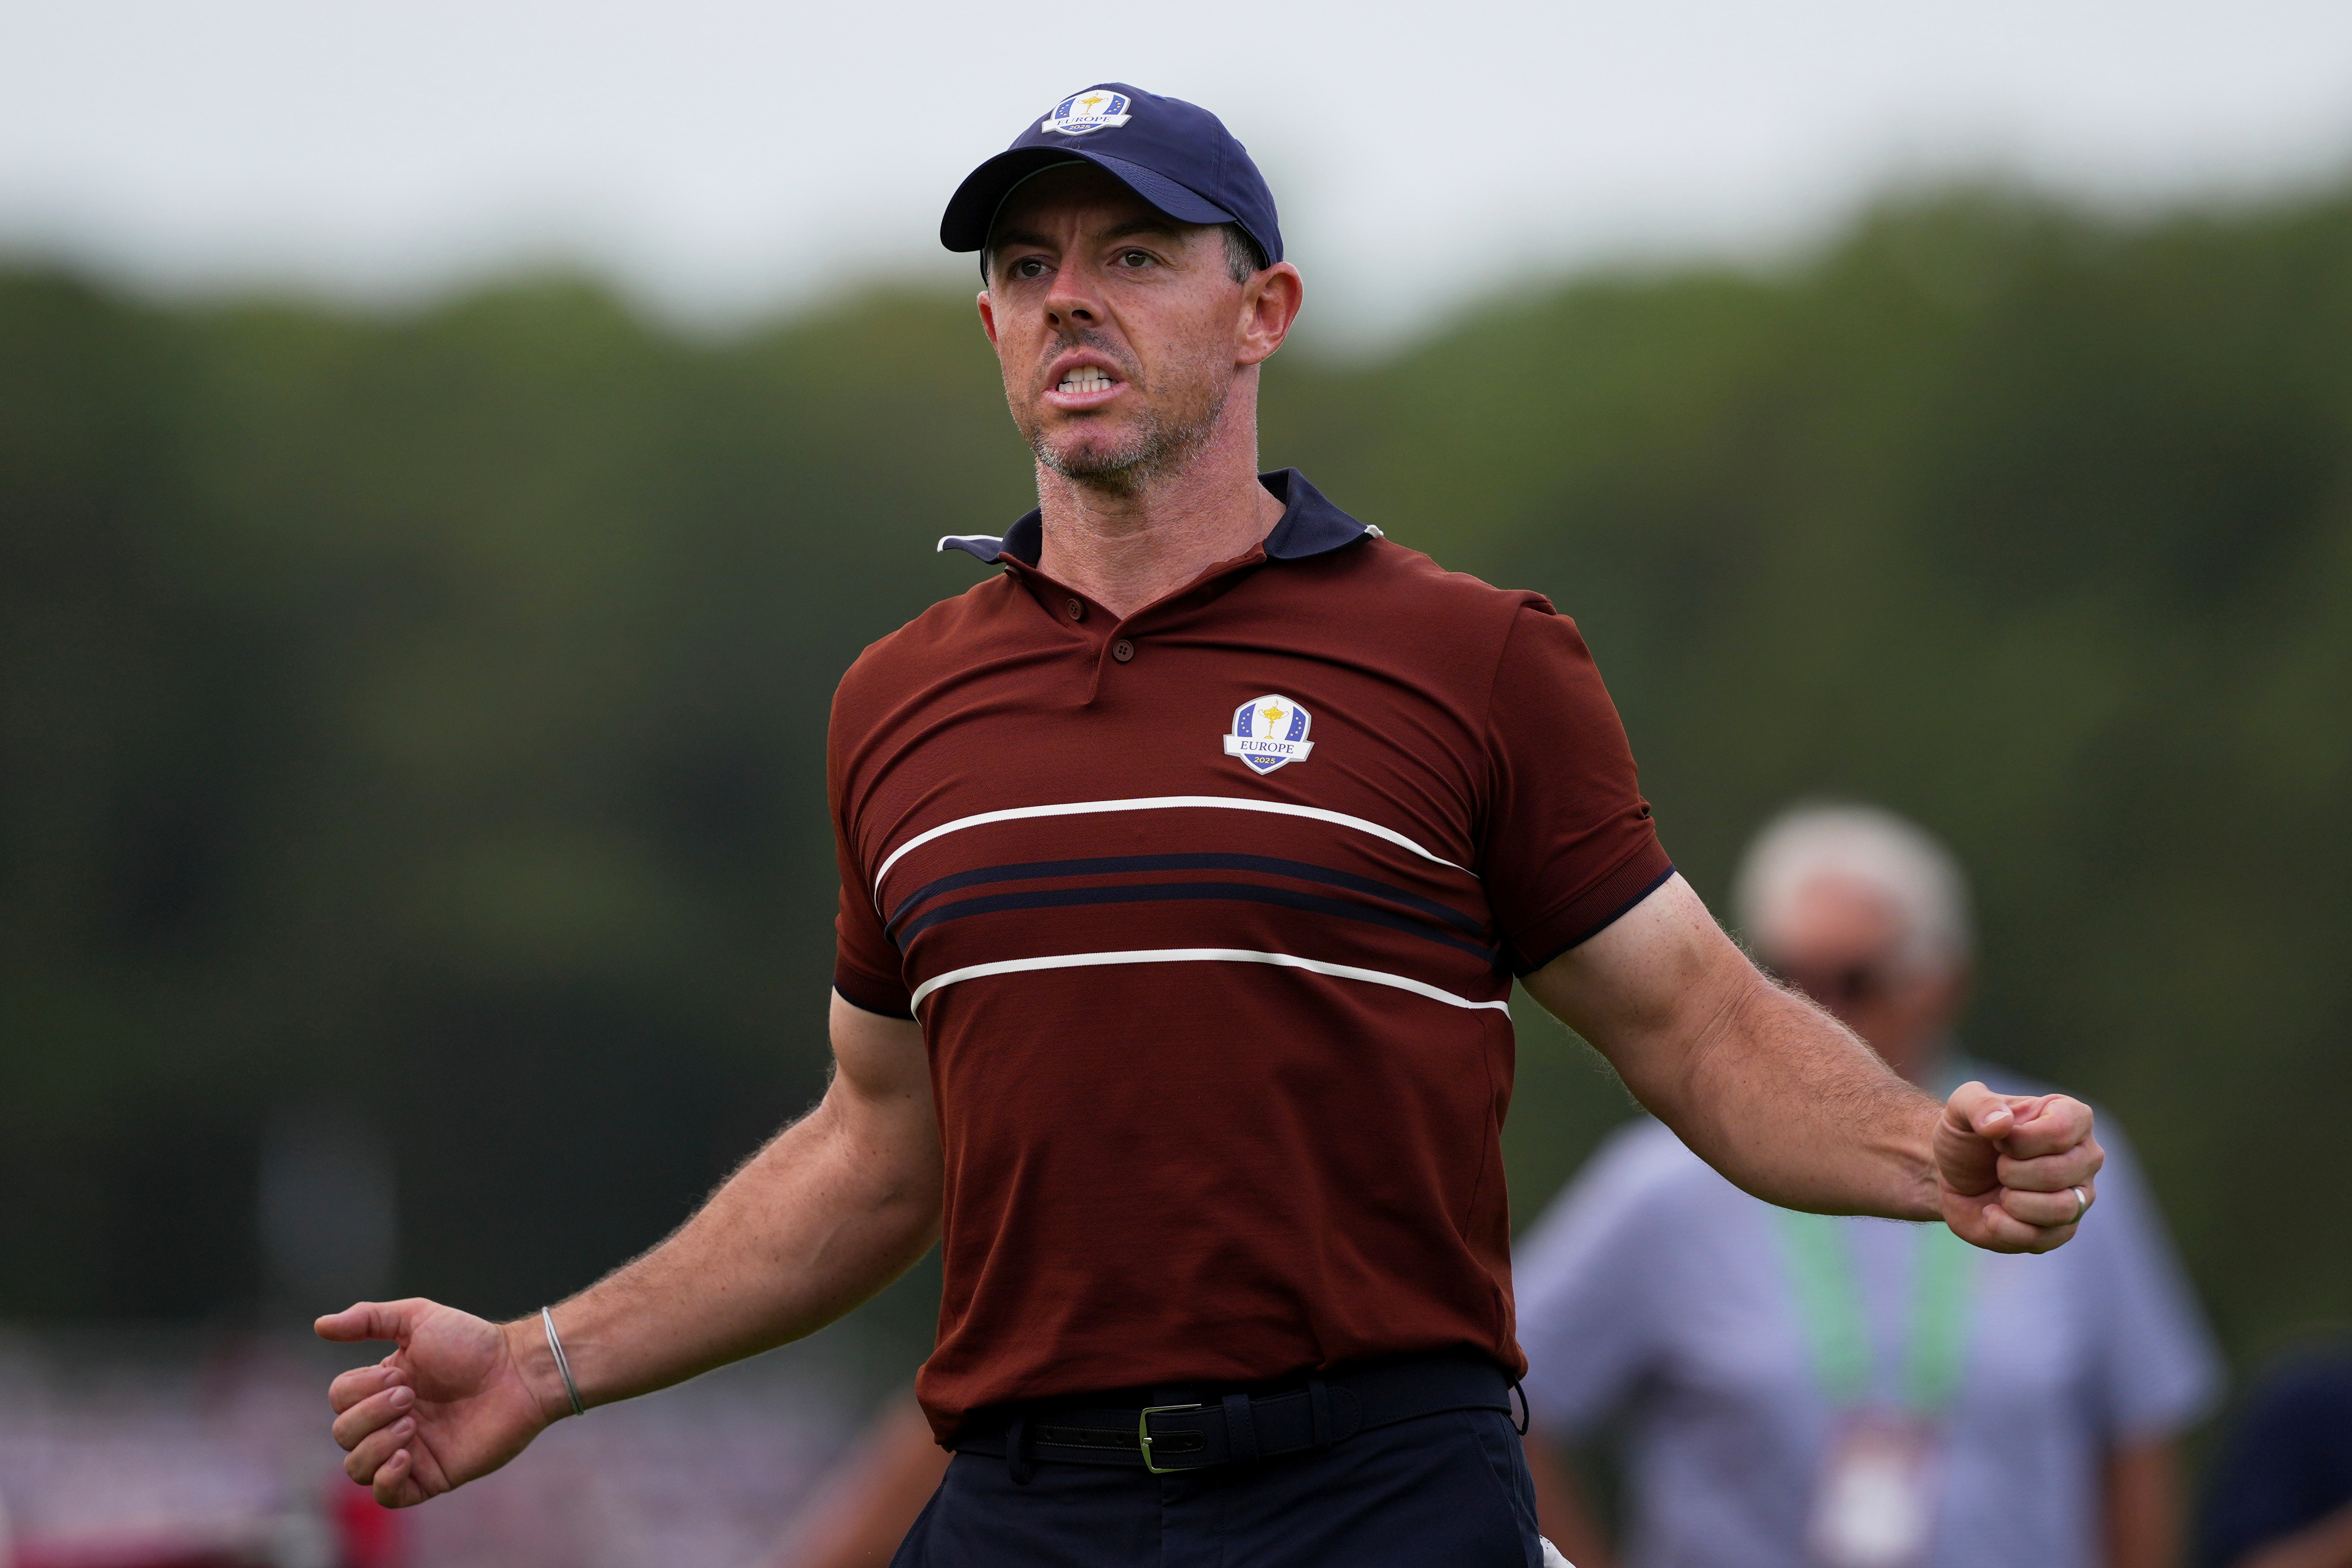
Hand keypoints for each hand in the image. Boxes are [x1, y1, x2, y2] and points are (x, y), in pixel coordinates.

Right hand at [317, 1298, 560, 1506]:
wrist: (518, 1371)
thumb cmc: (474, 1343)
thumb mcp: (418, 1318)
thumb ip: (369, 1318)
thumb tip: (319, 1325)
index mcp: (382, 1389)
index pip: (339, 1399)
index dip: (360, 1388)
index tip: (401, 1374)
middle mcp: (390, 1422)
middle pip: (342, 1434)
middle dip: (371, 1413)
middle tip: (411, 1395)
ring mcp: (409, 1451)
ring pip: (357, 1468)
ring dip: (376, 1444)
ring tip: (413, 1423)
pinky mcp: (431, 1477)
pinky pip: (387, 1496)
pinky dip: (386, 1480)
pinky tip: (406, 1456)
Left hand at [1934, 1082, 2102, 1252]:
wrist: (1950, 1176)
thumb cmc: (1966, 1136)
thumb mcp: (1960, 1107)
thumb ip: (1977, 1104)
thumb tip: (2001, 1123)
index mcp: (2071, 1117)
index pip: (2063, 1129)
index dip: (2020, 1140)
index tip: (1998, 1141)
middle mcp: (2085, 1157)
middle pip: (2060, 1172)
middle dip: (2012, 1171)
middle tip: (1997, 1166)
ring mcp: (2079, 1196)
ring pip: (2063, 1209)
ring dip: (2015, 1201)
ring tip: (2000, 1191)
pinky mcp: (2061, 1230)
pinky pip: (2044, 1238)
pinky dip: (2005, 1227)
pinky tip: (1991, 1212)